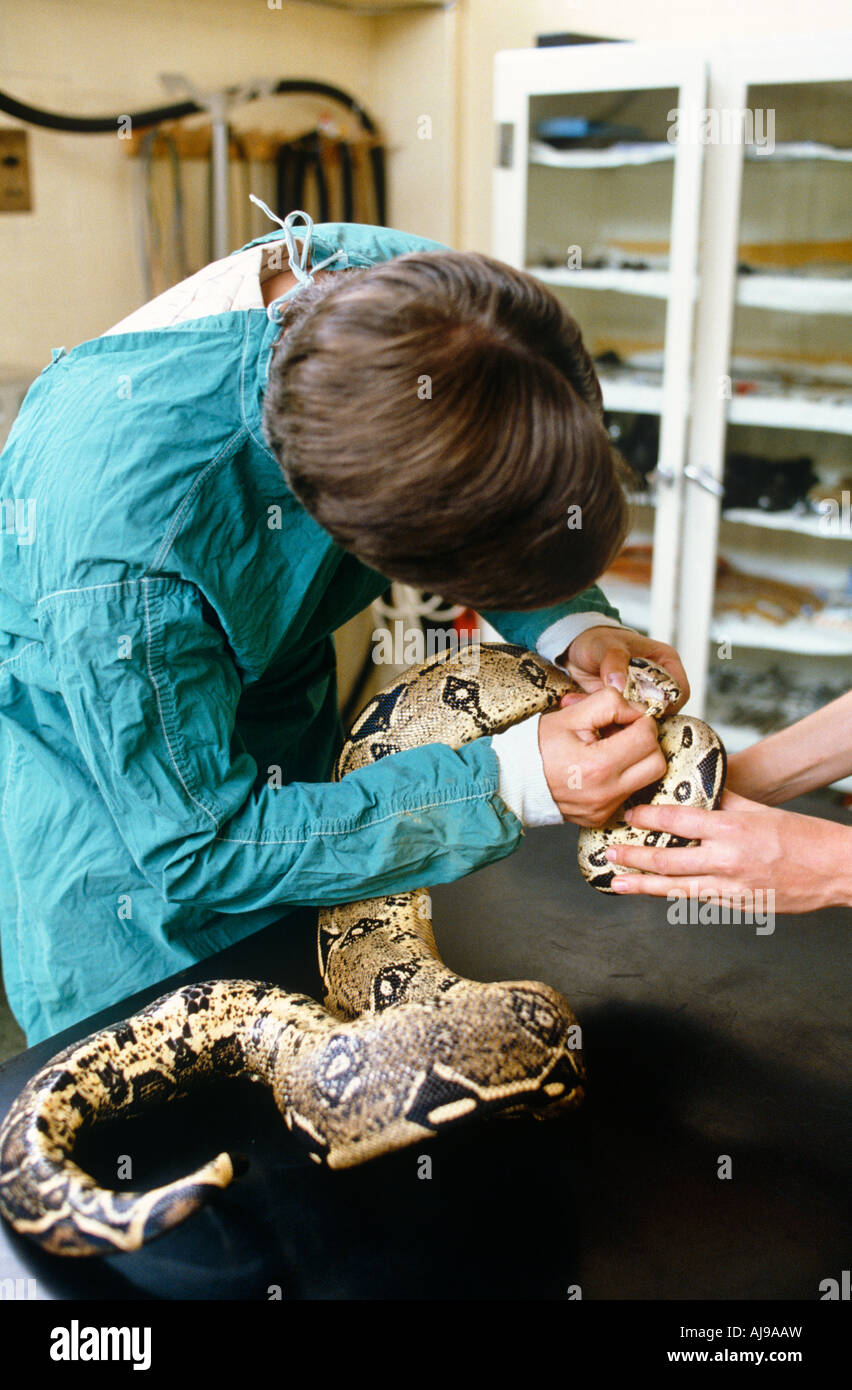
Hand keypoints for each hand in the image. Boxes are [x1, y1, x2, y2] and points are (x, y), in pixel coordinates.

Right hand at [538, 687, 666, 825]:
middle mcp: (606, 793)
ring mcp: (605, 809)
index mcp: (598, 765)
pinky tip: (599, 769)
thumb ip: (609, 704)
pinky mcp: (602, 818)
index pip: (647, 737)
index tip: (625, 717)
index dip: (640, 720)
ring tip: (611, 749)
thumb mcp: (570, 714)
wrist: (512, 780)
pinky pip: (628, 794)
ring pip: (646, 780)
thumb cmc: (537, 747)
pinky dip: (621, 778)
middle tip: (624, 732)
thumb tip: (636, 709)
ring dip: (636, 761)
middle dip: (646, 743)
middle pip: (657, 763)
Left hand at [560, 626, 689, 712]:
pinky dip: (614, 723)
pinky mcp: (629, 708)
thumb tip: (620, 684)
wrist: (579, 651)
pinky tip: (598, 717)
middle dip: (643, 717)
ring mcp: (644, 697)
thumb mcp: (605, 646)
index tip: (642, 709)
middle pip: (665, 711)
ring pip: (646, 720)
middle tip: (621, 718)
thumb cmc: (599, 641)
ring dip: (627, 722)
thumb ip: (614, 661)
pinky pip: (628, 723)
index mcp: (666, 662)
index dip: (665, 704)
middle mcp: (659, 682)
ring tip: (606, 717)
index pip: (679, 692)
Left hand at [605, 789, 851, 912]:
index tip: (627, 814)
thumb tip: (698, 785)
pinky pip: (697, 899)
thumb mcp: (760, 809)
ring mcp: (731, 886)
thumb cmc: (800, 836)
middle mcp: (726, 859)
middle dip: (635, 856)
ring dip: (643, 886)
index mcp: (731, 828)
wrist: (834, 870)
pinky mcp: (737, 904)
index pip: (679, 820)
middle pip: (668, 859)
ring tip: (617, 883)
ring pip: (677, 887)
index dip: (648, 816)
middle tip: (609, 852)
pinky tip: (654, 893)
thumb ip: (725, 799)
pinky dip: (673, 896)